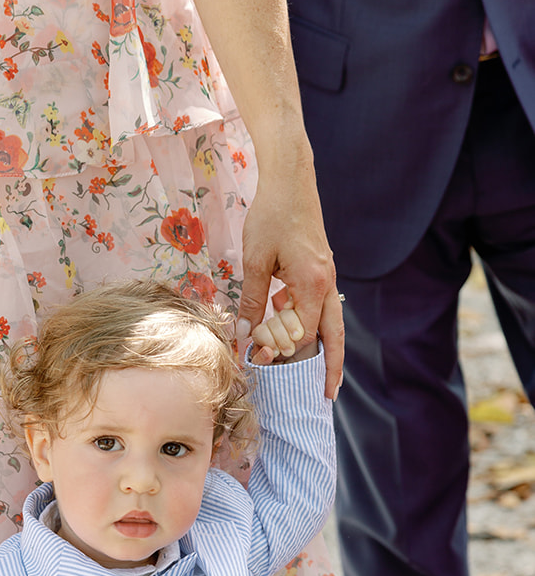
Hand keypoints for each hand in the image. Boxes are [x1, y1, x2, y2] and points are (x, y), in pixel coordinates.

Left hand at [235, 140, 343, 398]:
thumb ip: (251, 300)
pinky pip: (319, 305)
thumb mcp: (255, 261)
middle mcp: (327, 283)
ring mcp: (326, 276)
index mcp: (314, 284)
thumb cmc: (272, 216)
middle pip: (333, 336)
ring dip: (323, 348)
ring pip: (329, 322)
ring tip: (321, 375)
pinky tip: (293, 333)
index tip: (261, 363)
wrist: (290, 179)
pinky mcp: (320, 269)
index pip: (303, 333)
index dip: (282, 352)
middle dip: (331, 366)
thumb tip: (243, 334)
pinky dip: (311, 323)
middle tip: (327, 396)